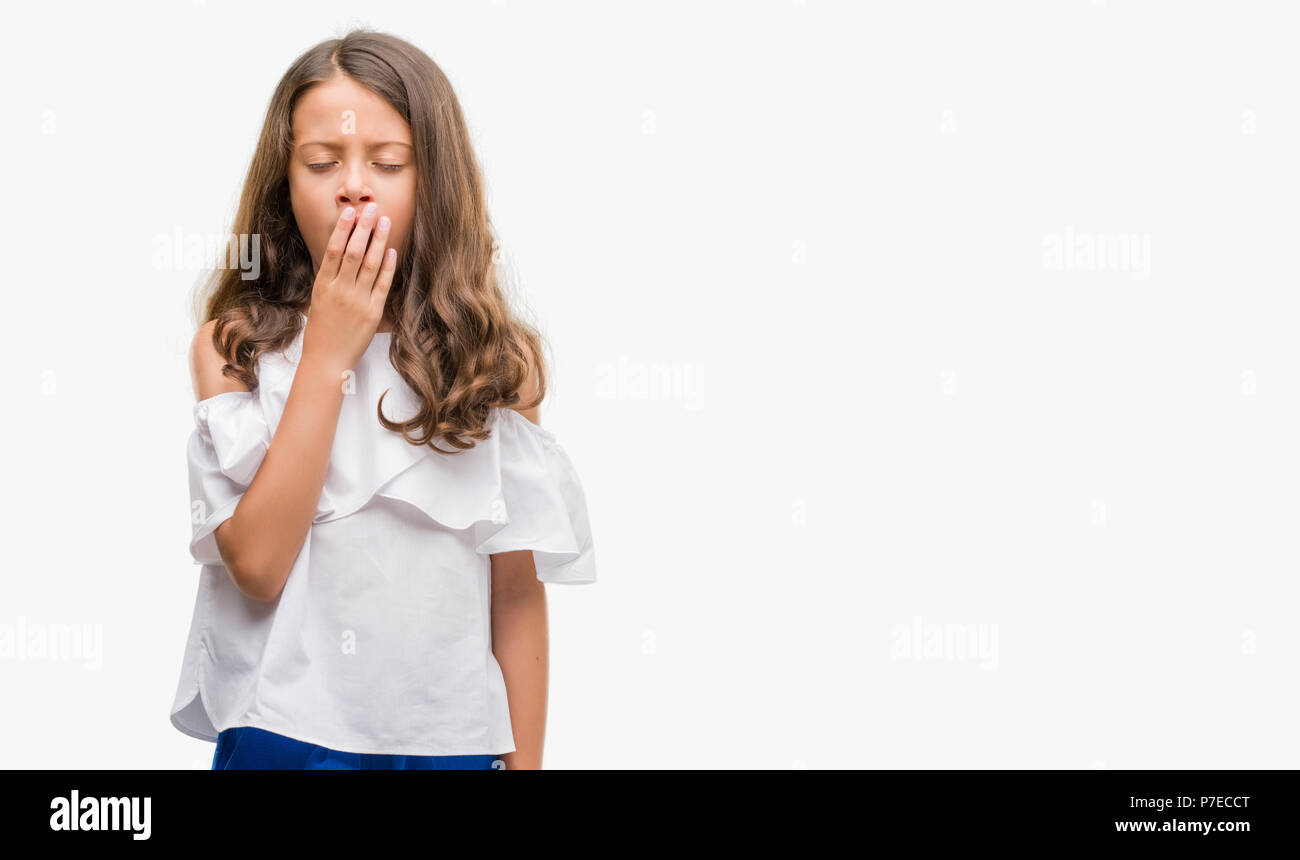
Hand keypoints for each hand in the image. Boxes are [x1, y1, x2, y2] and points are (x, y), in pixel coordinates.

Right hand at [301, 202, 397, 372]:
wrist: (327, 360)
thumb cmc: (321, 331)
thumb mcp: (318, 301)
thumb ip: (329, 280)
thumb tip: (337, 257)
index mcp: (323, 285)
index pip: (333, 250)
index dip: (342, 229)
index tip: (350, 211)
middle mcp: (340, 290)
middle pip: (352, 251)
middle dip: (363, 228)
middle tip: (371, 208)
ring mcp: (356, 301)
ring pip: (369, 264)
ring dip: (378, 241)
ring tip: (385, 222)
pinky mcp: (372, 313)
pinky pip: (382, 285)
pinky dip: (388, 267)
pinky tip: (392, 251)